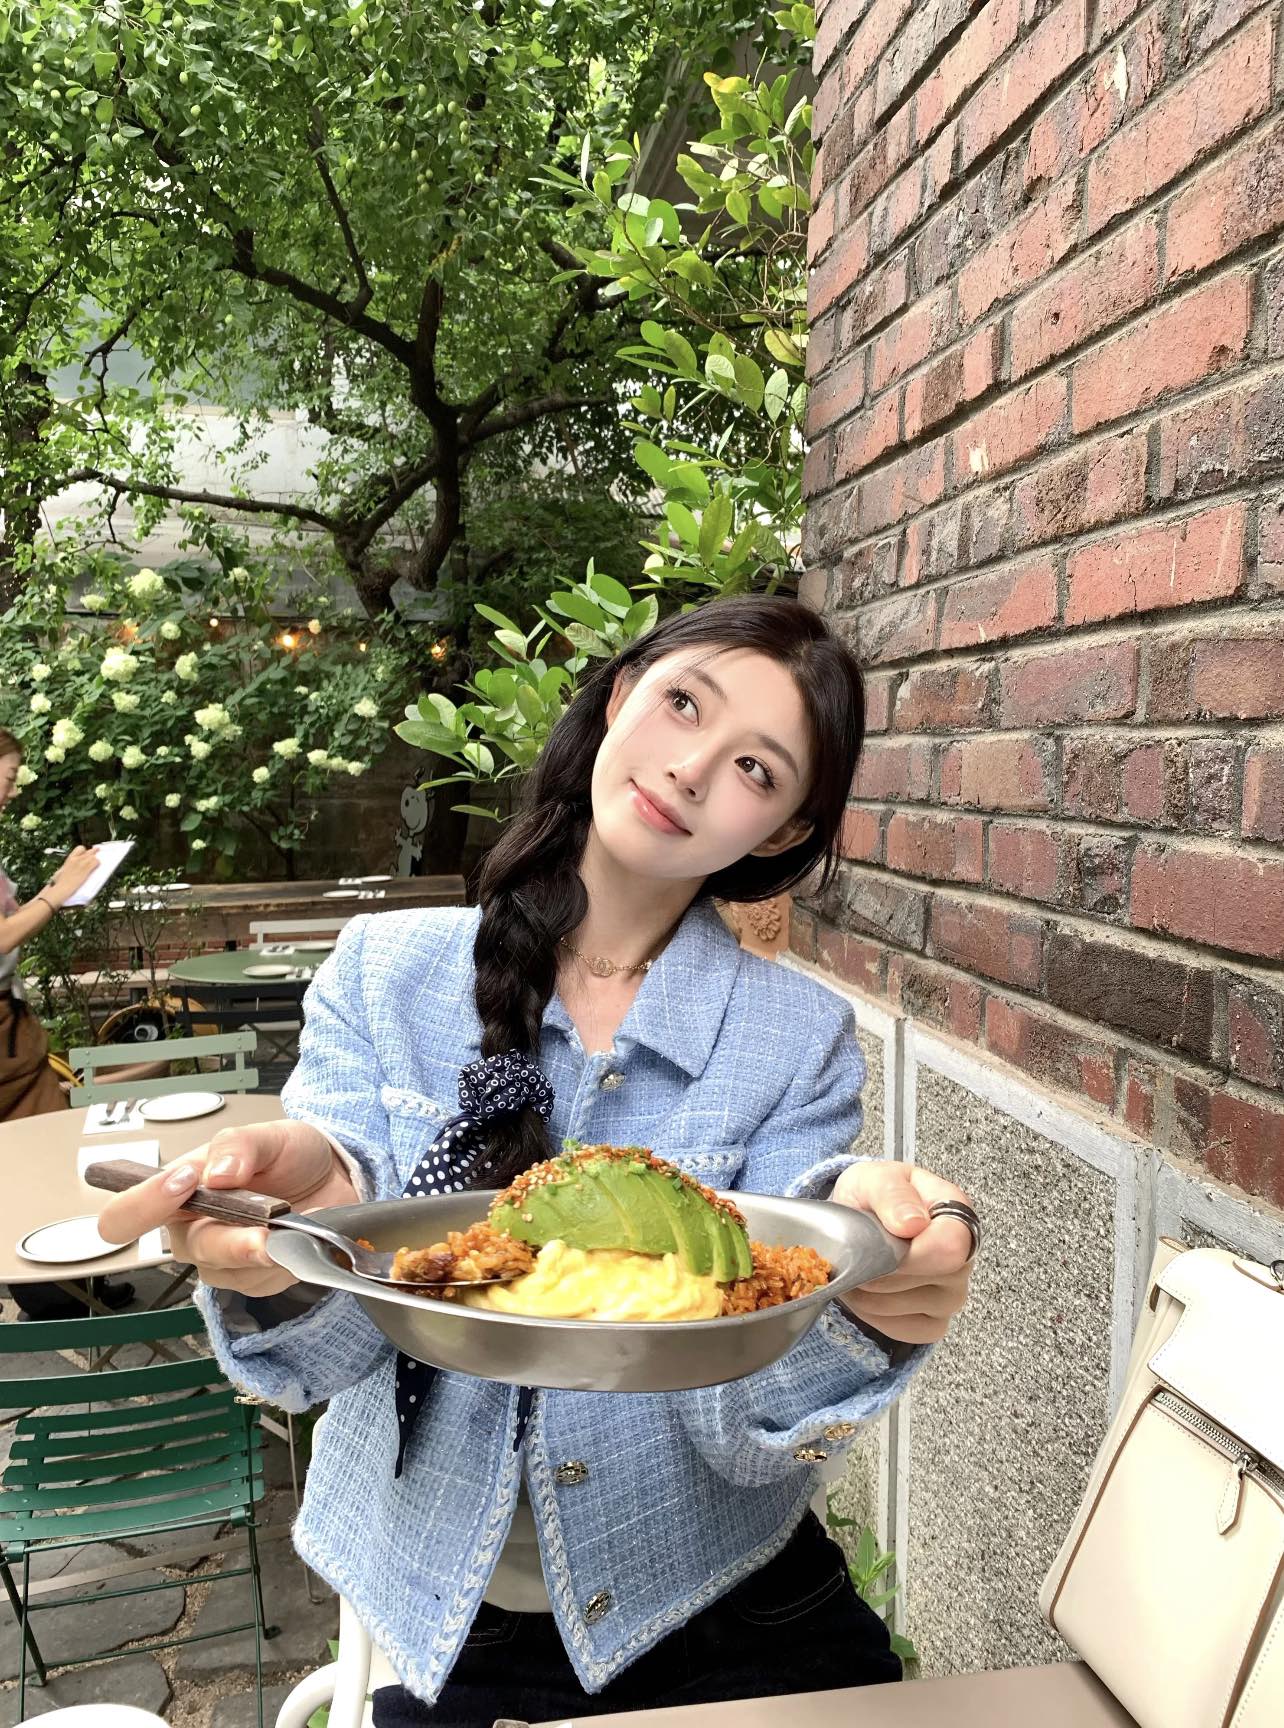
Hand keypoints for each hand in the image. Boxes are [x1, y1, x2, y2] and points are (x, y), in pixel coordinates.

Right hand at [44, 845, 100, 905]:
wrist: (60, 889)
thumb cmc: (58, 883)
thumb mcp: (61, 872)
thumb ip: (67, 868)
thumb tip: (68, 869)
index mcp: (69, 859)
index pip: (80, 848)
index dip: (85, 850)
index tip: (88, 852)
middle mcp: (76, 859)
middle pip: (89, 851)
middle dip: (94, 852)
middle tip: (97, 854)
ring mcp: (81, 864)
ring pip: (94, 856)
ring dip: (96, 859)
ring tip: (97, 863)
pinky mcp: (86, 870)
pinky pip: (96, 862)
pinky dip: (98, 864)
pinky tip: (98, 867)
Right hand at [97, 1119, 358, 1296]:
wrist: (335, 1178)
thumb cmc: (289, 1155)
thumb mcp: (269, 1135)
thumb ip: (239, 1146)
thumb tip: (218, 1171)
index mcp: (177, 1191)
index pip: (127, 1213)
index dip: (143, 1205)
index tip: (184, 1183)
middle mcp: (192, 1230)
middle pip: (189, 1248)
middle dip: (230, 1240)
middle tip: (266, 1229)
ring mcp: (221, 1259)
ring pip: (228, 1270)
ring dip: (266, 1252)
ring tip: (298, 1225)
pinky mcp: (253, 1278)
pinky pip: (262, 1281)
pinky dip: (289, 1260)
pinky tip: (304, 1238)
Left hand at [832, 1161, 975, 1344]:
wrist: (857, 1222)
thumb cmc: (873, 1197)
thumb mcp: (873, 1179)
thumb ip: (892, 1193)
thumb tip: (913, 1224)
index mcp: (956, 1213)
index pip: (951, 1247)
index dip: (912, 1253)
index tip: (879, 1243)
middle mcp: (964, 1257)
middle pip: (930, 1280)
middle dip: (881, 1270)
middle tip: (857, 1254)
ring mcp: (953, 1294)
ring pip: (909, 1308)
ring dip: (870, 1292)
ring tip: (859, 1268)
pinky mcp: (936, 1322)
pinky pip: (905, 1331)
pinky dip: (874, 1315)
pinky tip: (867, 1291)